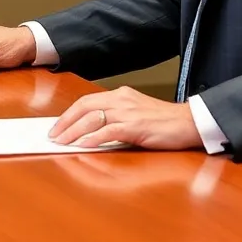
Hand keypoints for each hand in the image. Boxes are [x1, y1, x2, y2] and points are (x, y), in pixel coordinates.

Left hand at [48, 86, 200, 150]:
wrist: (189, 122)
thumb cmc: (164, 122)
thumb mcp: (136, 115)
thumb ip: (116, 119)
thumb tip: (92, 132)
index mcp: (121, 95)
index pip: (87, 101)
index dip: (69, 114)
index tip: (57, 126)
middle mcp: (122, 100)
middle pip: (84, 107)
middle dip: (65, 122)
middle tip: (52, 135)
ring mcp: (128, 112)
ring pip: (92, 119)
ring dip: (73, 132)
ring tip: (61, 143)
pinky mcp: (136, 126)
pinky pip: (109, 131)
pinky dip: (93, 139)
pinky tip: (83, 146)